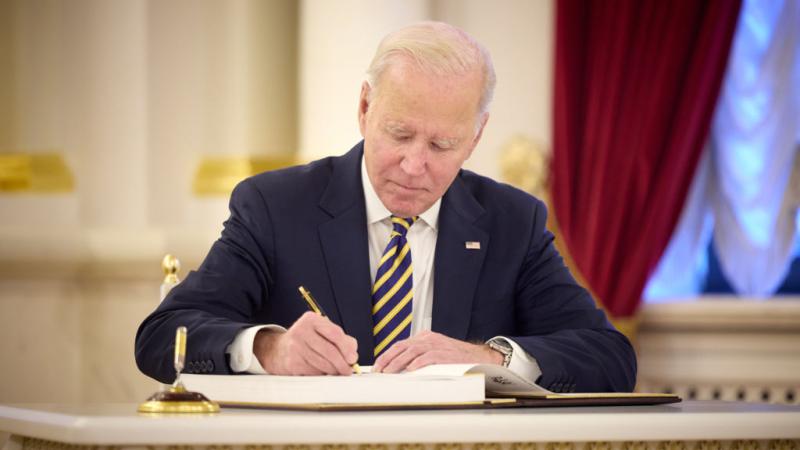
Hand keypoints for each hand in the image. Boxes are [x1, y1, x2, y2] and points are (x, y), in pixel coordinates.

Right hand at [254, 312, 358, 374]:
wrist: (278, 350)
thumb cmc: (306, 340)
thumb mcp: (322, 332)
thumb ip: (341, 339)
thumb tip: (352, 354)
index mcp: (311, 320)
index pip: (334, 333)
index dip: (346, 348)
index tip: (352, 358)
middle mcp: (301, 331)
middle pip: (330, 351)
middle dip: (342, 363)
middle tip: (348, 370)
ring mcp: (295, 348)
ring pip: (323, 364)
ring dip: (334, 371)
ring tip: (337, 372)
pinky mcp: (292, 363)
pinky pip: (314, 373)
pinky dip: (322, 375)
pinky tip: (323, 372)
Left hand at [372, 330, 502, 372]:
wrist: (480, 357)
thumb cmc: (457, 358)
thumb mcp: (435, 352)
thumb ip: (419, 356)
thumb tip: (401, 369)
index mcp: (425, 338)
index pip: (400, 345)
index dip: (387, 355)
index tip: (377, 366)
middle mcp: (429, 339)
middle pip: (402, 346)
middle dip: (387, 358)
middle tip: (378, 370)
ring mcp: (437, 345)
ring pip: (412, 351)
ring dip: (398, 362)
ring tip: (389, 371)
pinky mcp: (446, 354)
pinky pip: (429, 357)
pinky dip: (418, 363)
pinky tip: (410, 369)